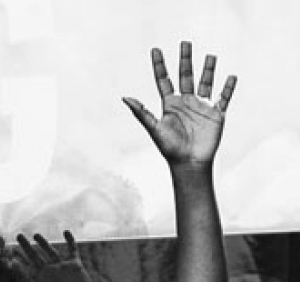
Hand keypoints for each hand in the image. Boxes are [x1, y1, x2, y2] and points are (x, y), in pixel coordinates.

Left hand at [16, 230, 99, 281]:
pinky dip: (70, 241)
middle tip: (19, 236)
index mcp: (40, 279)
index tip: (10, 249)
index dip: (18, 257)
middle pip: (36, 256)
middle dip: (27, 246)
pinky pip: (72, 250)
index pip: (26, 265)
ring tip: (36, 234)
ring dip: (44, 243)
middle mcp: (49, 272)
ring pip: (51, 251)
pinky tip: (65, 231)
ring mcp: (62, 267)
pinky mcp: (75, 265)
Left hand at [123, 41, 236, 166]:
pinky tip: (231, 77)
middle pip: (185, 76)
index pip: (164, 80)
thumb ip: (141, 113)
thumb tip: (124, 97)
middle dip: (185, 60)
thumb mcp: (154, 128)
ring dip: (208, 69)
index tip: (155, 50)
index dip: (159, 66)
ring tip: (210, 56)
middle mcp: (185, 102)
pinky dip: (228, 87)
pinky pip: (224, 97)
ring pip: (206, 82)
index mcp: (170, 105)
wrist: (189, 164)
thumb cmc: (170, 149)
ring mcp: (202, 107)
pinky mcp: (216, 114)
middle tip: (185, 43)